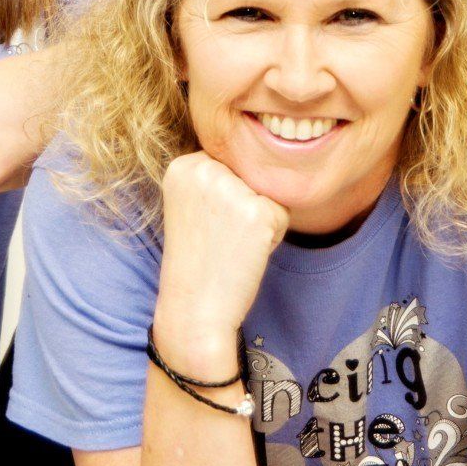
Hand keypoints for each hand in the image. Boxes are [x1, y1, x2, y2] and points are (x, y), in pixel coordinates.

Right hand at [154, 152, 288, 365]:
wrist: (194, 310)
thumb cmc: (198, 261)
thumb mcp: (193, 204)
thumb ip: (216, 176)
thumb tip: (264, 155)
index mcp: (184, 164)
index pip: (231, 164)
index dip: (227, 198)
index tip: (206, 226)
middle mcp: (204, 168)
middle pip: (252, 175)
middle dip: (245, 206)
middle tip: (220, 239)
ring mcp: (232, 189)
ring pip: (269, 193)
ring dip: (260, 221)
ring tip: (231, 246)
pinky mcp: (258, 212)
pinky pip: (282, 215)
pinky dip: (271, 238)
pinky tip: (244, 254)